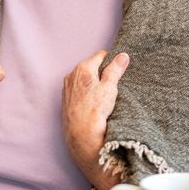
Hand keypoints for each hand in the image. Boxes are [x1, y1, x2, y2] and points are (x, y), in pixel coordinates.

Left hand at [62, 50, 129, 181]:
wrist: (81, 134)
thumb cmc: (95, 110)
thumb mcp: (109, 88)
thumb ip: (115, 70)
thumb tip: (122, 56)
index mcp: (82, 68)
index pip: (100, 55)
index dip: (111, 62)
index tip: (118, 71)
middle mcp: (72, 75)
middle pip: (91, 66)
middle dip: (102, 73)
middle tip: (112, 86)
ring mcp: (67, 87)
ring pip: (84, 78)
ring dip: (94, 83)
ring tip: (103, 97)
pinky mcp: (66, 99)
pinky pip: (79, 89)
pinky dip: (86, 92)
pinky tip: (93, 103)